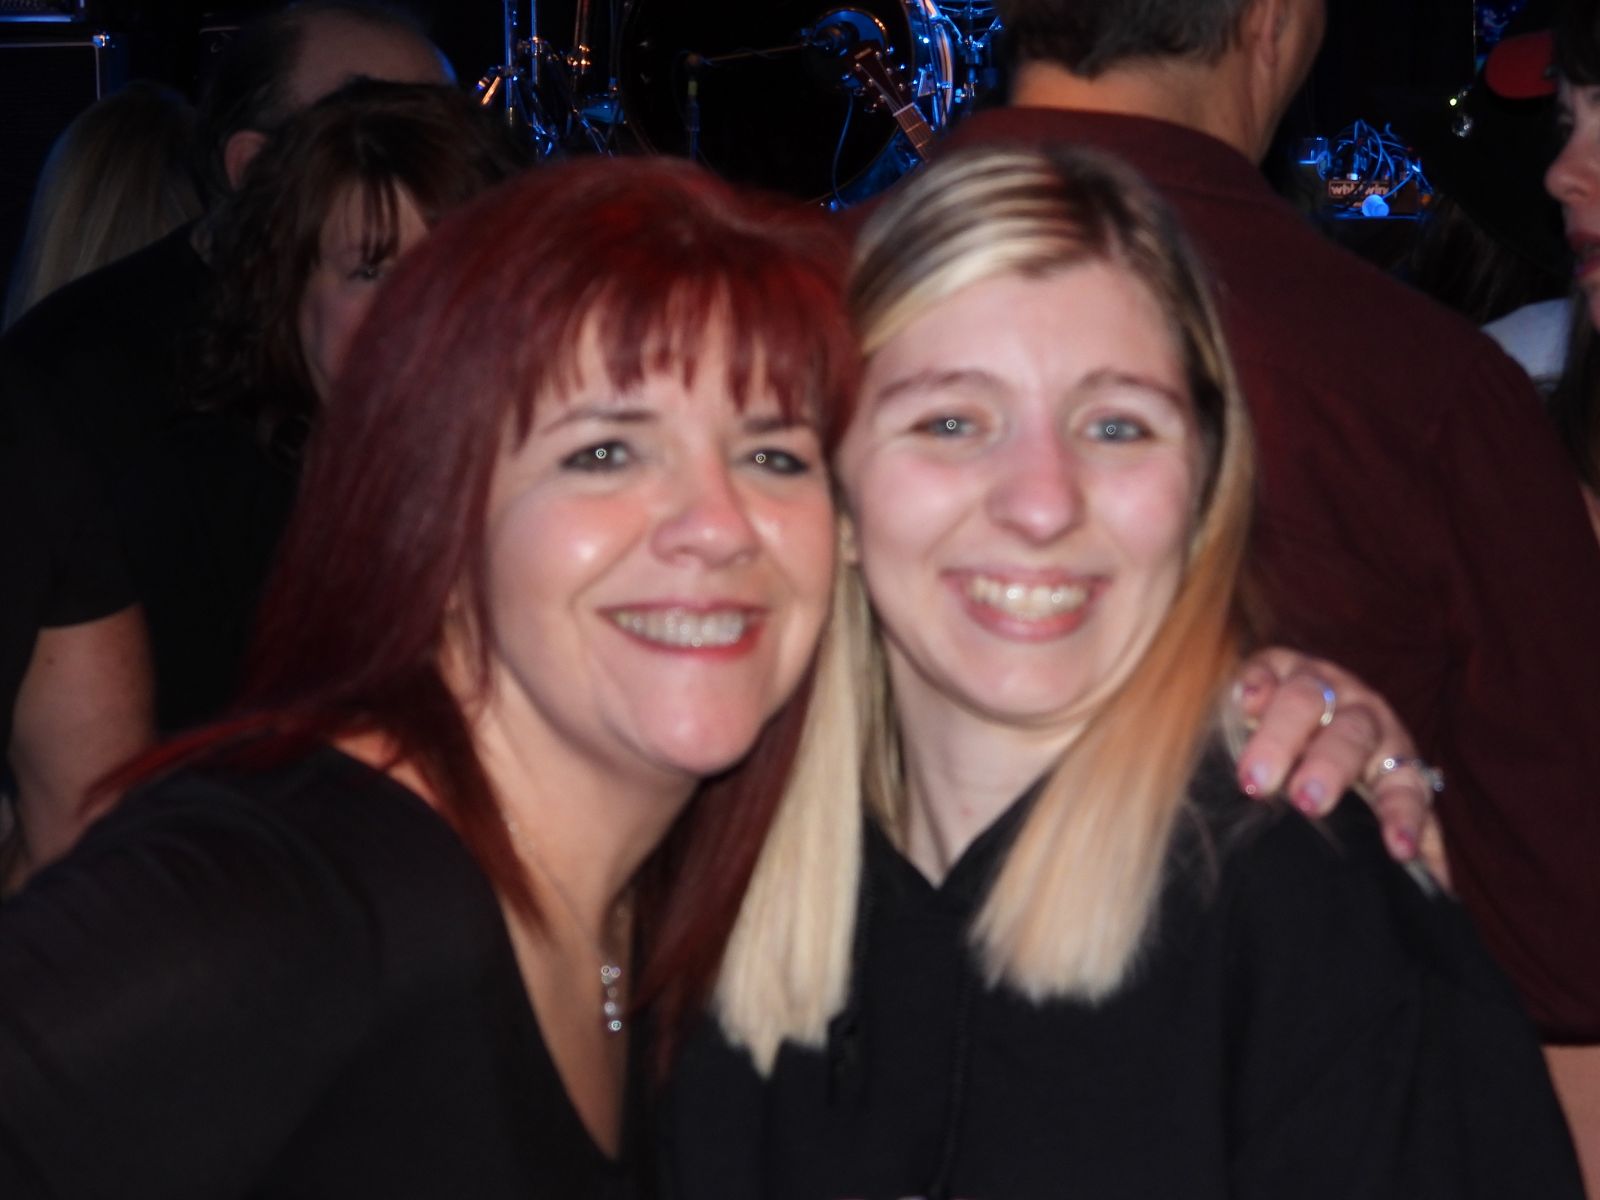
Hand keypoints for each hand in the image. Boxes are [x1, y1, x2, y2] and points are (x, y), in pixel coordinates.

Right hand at [1231, 648, 1449, 887]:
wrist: (1309, 708)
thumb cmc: (1346, 777)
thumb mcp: (1377, 809)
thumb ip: (1409, 845)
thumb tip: (1437, 899)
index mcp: (1393, 756)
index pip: (1406, 788)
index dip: (1402, 817)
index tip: (1396, 851)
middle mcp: (1361, 715)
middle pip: (1352, 735)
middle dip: (1331, 768)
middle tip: (1308, 803)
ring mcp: (1319, 684)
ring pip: (1306, 699)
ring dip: (1283, 737)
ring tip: (1256, 779)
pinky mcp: (1275, 665)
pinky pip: (1266, 667)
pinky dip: (1256, 684)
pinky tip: (1244, 704)